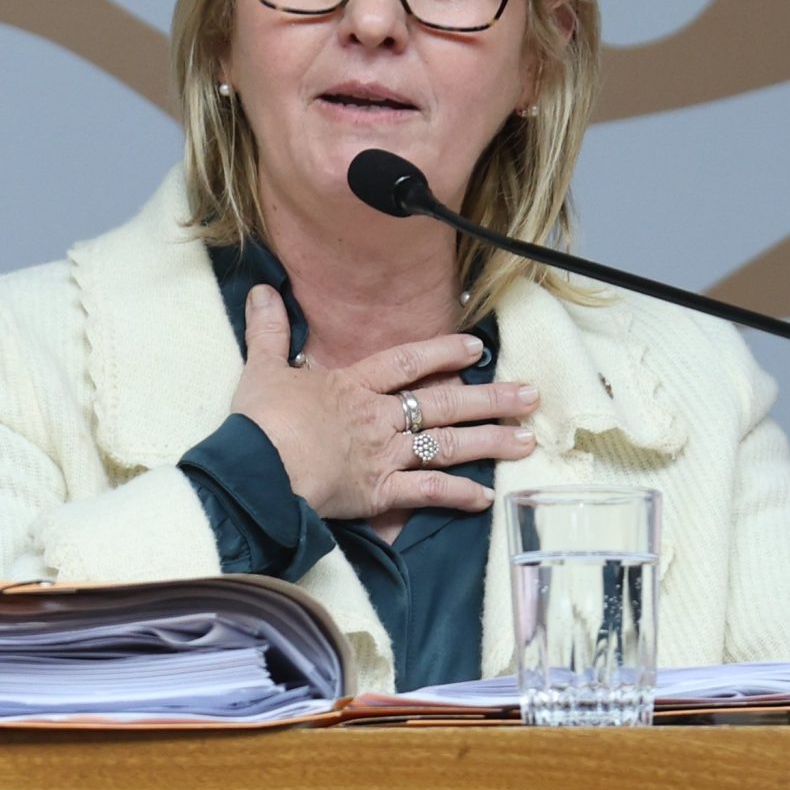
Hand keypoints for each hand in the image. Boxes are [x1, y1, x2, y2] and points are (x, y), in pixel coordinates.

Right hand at [228, 285, 536, 519]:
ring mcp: (384, 456)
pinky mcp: (379, 493)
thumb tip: (262, 291)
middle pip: (443, 403)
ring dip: (489, 443)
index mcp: (353, 387)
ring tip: (526, 440)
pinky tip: (485, 498)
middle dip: (490, 399)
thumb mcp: (262, 368)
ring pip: (447, 445)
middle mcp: (379, 418)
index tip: (475, 348)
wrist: (258, 469)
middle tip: (530, 395)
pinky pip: (427, 493)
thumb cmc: (260, 421)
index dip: (442, 353)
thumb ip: (267, 331)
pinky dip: (457, 496)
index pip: (406, 363)